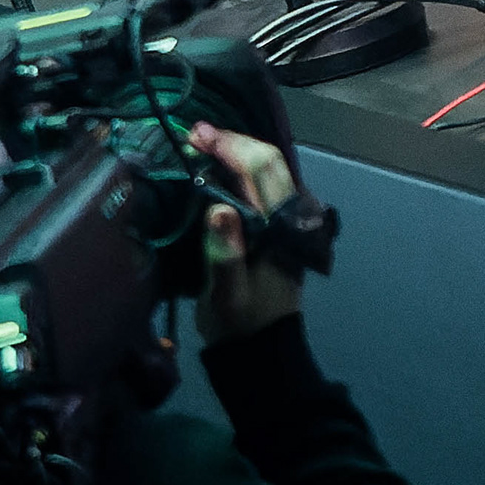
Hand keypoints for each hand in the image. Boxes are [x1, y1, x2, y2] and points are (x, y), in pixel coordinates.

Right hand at [188, 122, 307, 344]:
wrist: (261, 352)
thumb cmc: (242, 325)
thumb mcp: (228, 296)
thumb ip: (226, 254)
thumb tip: (218, 208)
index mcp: (282, 226)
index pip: (261, 170)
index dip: (230, 146)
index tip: (195, 136)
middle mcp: (290, 216)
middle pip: (268, 161)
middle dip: (232, 141)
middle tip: (194, 133)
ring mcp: (285, 221)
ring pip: (268, 170)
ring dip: (237, 152)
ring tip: (201, 143)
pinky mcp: (275, 229)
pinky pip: (262, 186)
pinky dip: (239, 169)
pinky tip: (215, 168)